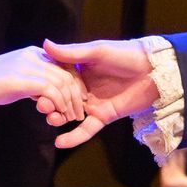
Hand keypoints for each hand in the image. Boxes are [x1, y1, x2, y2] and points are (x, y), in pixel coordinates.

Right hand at [0, 46, 85, 119]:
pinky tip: (57, 116)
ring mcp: (25, 66)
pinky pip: (50, 91)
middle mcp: (31, 55)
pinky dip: (58, 105)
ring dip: (69, 102)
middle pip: (66, 72)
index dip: (74, 83)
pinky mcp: (20, 80)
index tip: (78, 100)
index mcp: (31, 53)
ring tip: (70, 118)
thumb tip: (41, 94)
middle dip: (76, 94)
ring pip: (61, 82)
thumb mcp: (12, 80)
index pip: (63, 64)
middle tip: (79, 112)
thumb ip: (29, 82)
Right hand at [42, 39, 157, 148]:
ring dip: (57, 118)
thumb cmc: (127, 55)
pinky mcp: (103, 116)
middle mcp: (83, 87)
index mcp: (79, 69)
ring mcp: (92, 103)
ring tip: (50, 118)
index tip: (32, 85)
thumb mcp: (97, 52)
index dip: (44, 82)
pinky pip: (86, 129)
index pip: (56, 78)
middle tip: (40, 105)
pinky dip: (74, 137)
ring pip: (70, 114)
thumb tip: (45, 44)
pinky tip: (60, 142)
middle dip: (48, 103)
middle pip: (60, 98)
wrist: (154, 71)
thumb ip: (72, 53)